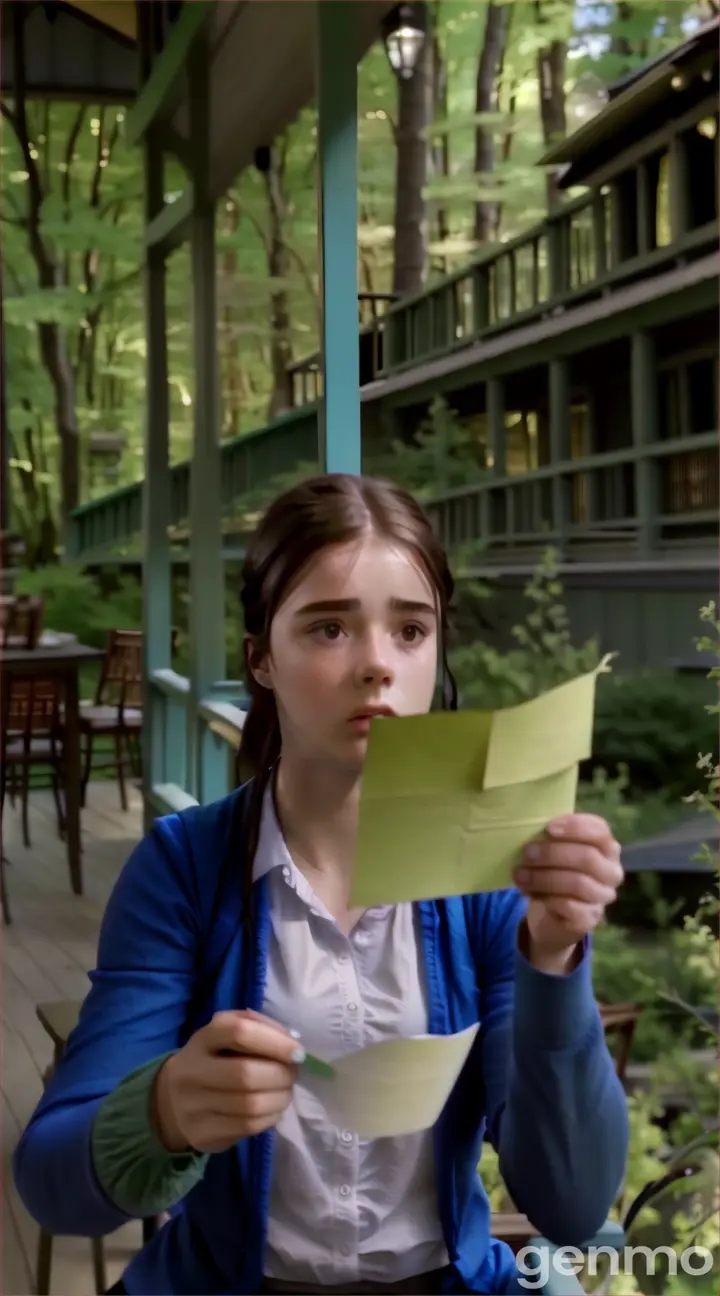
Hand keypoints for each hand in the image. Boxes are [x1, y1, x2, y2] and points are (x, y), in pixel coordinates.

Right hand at [153, 1009, 303, 1153]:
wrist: (172, 1099)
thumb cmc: (214, 1059)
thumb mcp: (227, 1034)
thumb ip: (259, 1028)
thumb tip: (292, 1044)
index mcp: (203, 1039)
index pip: (238, 1032)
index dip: (274, 1041)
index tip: (297, 1052)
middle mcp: (192, 1072)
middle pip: (246, 1074)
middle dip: (281, 1075)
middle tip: (293, 1075)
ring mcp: (193, 1107)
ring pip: (250, 1106)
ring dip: (280, 1099)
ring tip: (285, 1092)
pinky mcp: (202, 1135)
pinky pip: (247, 1127)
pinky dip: (270, 1117)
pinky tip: (273, 1109)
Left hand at [513, 814, 623, 973]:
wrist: (553, 913)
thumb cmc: (555, 871)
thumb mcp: (555, 850)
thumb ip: (552, 837)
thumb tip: (530, 827)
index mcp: (606, 847)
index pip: (599, 830)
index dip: (575, 827)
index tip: (548, 828)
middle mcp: (611, 871)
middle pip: (587, 857)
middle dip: (553, 854)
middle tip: (527, 853)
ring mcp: (603, 897)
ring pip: (578, 883)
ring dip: (544, 877)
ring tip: (521, 875)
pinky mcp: (590, 918)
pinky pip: (570, 906)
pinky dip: (548, 898)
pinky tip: (531, 894)